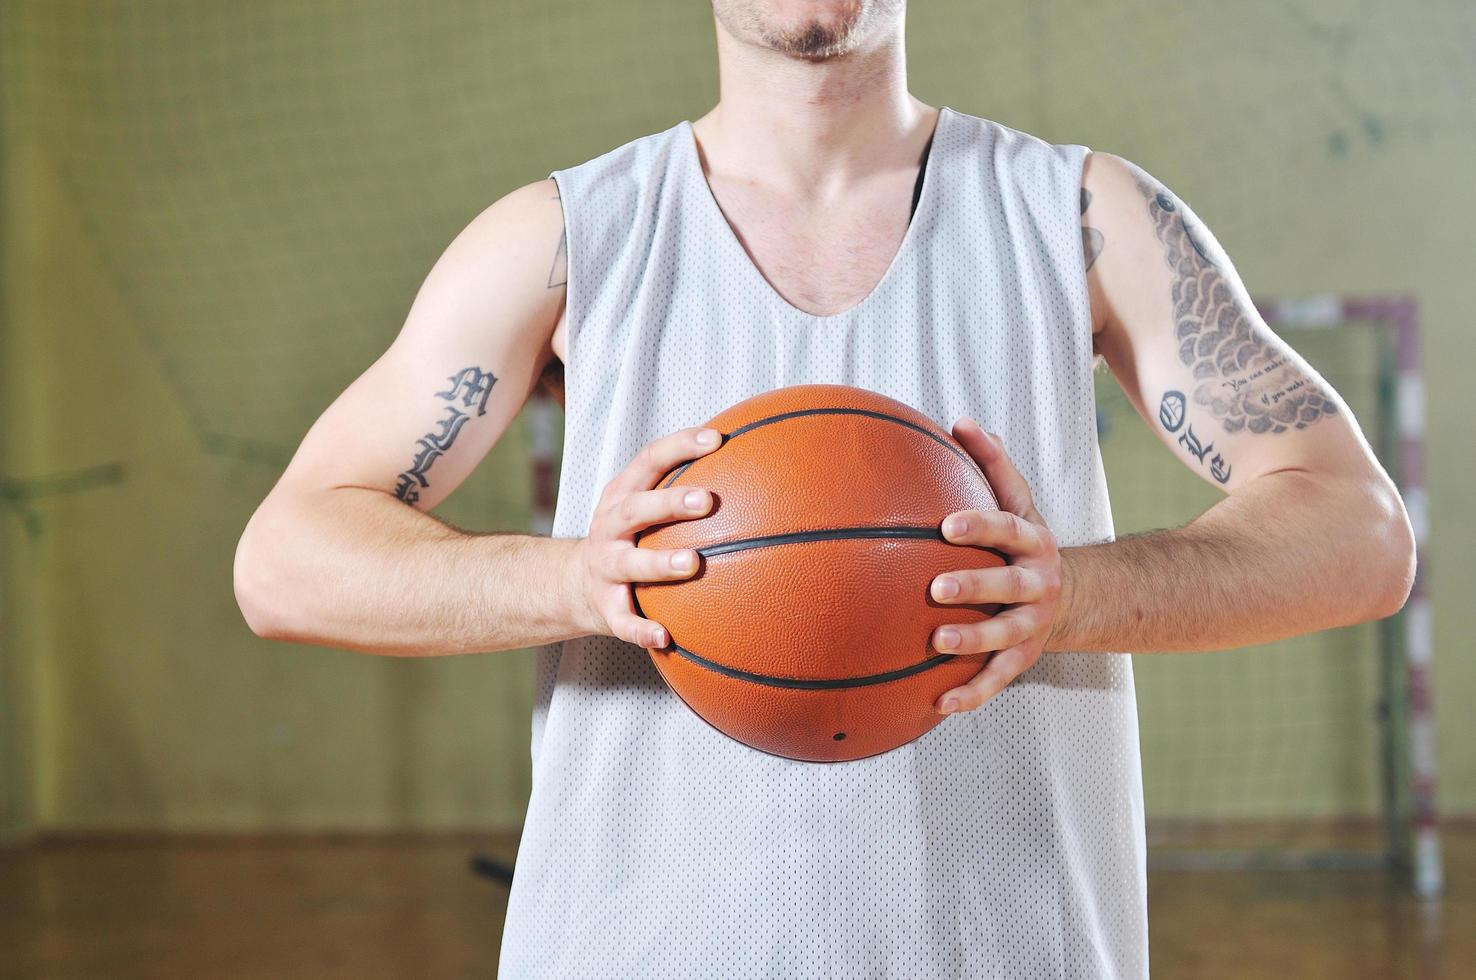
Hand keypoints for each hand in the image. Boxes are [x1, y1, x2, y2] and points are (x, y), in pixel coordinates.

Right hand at [571, 426, 720, 646]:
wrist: (573, 585)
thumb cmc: (631, 537)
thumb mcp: (644, 506)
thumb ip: (685, 487)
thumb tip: (756, 463)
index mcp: (623, 495)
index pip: (648, 460)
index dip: (679, 446)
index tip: (715, 439)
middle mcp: (609, 527)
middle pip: (635, 509)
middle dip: (669, 503)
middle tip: (707, 500)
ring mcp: (605, 567)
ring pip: (628, 564)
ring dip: (659, 564)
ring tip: (692, 564)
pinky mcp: (604, 607)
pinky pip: (623, 621)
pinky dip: (642, 630)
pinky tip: (666, 637)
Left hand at [930, 418, 1062, 713]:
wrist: (1071, 595)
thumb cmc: (1022, 541)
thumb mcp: (1017, 502)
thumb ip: (991, 465)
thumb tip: (957, 422)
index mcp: (1032, 541)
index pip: (1007, 528)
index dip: (980, 526)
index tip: (946, 524)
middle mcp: (1038, 583)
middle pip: (1009, 586)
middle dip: (975, 586)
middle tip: (936, 587)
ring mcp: (1034, 624)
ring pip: (1006, 636)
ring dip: (974, 641)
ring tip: (937, 643)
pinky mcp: (1025, 658)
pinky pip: (999, 679)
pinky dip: (973, 694)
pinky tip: (939, 704)